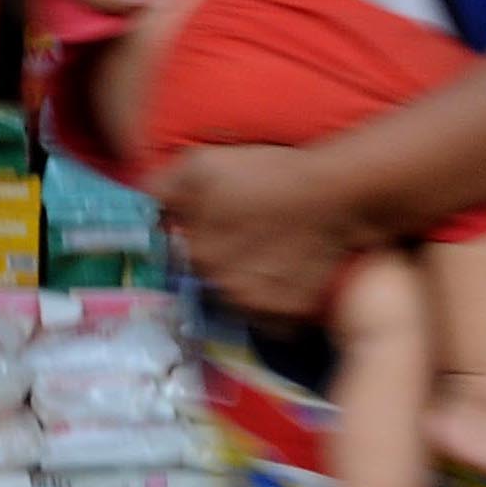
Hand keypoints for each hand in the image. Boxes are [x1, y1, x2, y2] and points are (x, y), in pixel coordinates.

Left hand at [160, 144, 375, 320]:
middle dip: (227, 263)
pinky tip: (290, 279)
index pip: (187, 253)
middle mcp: (221, 289)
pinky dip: (279, 307)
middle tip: (253, 237)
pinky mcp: (292, 317)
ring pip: (243, 302)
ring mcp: (258, 308)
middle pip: (215, 281)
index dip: (204, 236)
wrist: (336, 195)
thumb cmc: (269, 175)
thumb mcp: (202, 164)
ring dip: (250, 287)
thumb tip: (148, 207)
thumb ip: (164, 188)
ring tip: (273, 257)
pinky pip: (277, 322)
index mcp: (197, 255)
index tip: (227, 222)